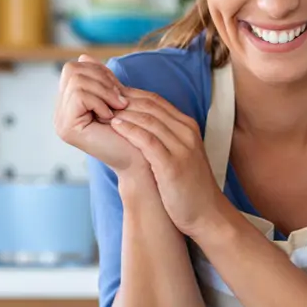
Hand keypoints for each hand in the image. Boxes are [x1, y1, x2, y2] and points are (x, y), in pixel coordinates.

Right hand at [54, 55, 145, 173]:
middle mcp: (60, 112)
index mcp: (70, 104)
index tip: (118, 90)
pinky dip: (100, 102)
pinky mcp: (66, 128)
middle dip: (101, 79)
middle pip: (71, 70)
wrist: (142, 159)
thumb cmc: (133, 130)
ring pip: (76, 80)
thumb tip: (84, 56)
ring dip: (104, 91)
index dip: (98, 72)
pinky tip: (111, 118)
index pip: (73, 68)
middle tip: (119, 100)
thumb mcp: (115, 97)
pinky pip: (79, 95)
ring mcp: (61, 121)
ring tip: (118, 109)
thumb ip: (100, 79)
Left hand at [109, 88, 222, 235]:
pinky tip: (115, 126)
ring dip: (123, 113)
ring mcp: (182, 148)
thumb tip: (135, 125)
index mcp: (188, 127)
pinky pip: (148, 140)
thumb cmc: (188, 185)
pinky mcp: (172, 165)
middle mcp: (187, 132)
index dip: (131, 94)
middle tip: (100, 99)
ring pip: (148, 119)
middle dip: (123, 100)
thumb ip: (164, 137)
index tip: (109, 96)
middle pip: (151, 105)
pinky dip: (130, 130)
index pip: (156, 100)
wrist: (206, 212)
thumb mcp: (180, 154)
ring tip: (102, 111)